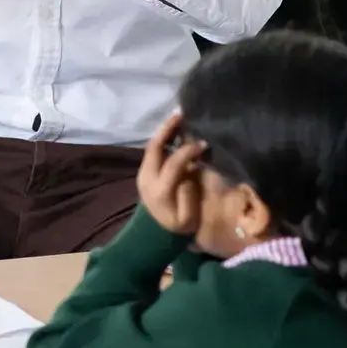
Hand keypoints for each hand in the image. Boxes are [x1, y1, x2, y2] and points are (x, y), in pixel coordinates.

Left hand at [137, 112, 206, 235]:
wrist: (155, 233)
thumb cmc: (177, 226)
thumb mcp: (188, 215)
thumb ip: (189, 191)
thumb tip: (193, 168)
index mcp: (159, 189)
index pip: (173, 163)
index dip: (188, 151)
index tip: (203, 143)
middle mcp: (147, 176)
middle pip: (154, 147)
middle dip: (167, 129)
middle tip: (182, 114)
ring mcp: (143, 172)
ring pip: (152, 146)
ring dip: (165, 131)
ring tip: (179, 117)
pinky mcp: (145, 170)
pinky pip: (153, 151)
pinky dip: (163, 139)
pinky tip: (174, 131)